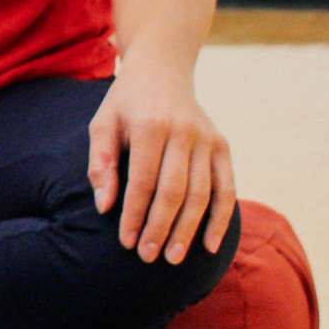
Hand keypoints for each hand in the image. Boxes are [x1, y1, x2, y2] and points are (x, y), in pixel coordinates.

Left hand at [89, 60, 235, 263]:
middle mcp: (183, 132)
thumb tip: (104, 206)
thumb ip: (101, 164)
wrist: (162, 71)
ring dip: (188, 230)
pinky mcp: (223, 146)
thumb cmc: (125, 104)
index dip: (134, 215)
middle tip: (148, 257)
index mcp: (150, 126)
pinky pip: (226, 189)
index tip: (126, 242)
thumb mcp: (102, 124)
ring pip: (202, 194)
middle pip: (174, 192)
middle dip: (160, 228)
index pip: (142, 181)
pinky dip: (221, 219)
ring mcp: (207, 140)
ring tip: (172, 258)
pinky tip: (209, 245)